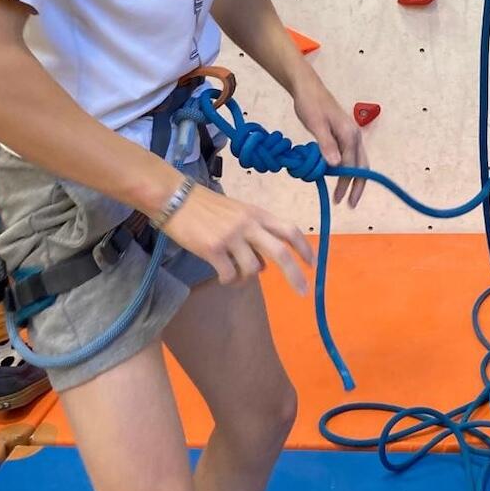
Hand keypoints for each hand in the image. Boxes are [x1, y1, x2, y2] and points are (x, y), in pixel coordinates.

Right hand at [166, 187, 314, 294]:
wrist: (175, 198)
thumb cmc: (207, 207)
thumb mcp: (238, 212)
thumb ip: (255, 233)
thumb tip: (264, 264)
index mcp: (257, 213)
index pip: (289, 229)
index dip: (304, 247)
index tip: (314, 264)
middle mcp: (248, 224)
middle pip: (280, 251)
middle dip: (295, 274)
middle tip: (303, 292)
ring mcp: (230, 237)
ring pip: (253, 268)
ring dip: (247, 277)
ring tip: (235, 275)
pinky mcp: (212, 249)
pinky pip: (229, 275)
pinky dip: (229, 280)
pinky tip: (222, 276)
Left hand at [292, 69, 367, 208]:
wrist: (307, 88)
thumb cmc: (310, 104)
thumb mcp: (316, 124)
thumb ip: (326, 145)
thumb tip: (336, 166)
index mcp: (349, 134)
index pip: (351, 165)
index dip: (347, 184)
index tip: (340, 200)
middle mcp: (354, 135)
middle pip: (361, 165)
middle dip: (357, 186)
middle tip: (349, 204)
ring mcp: (350, 135)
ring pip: (357, 161)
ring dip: (352, 178)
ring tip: (343, 195)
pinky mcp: (343, 134)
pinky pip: (350, 156)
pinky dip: (346, 169)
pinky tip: (336, 176)